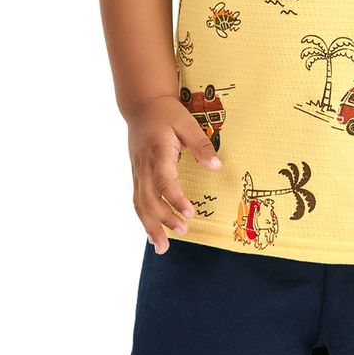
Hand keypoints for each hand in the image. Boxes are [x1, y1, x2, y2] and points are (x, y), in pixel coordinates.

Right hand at [127, 94, 221, 252]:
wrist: (142, 106)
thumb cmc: (167, 113)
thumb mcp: (187, 123)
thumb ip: (201, 145)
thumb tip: (216, 166)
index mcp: (158, 151)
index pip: (164, 180)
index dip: (175, 198)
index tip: (190, 212)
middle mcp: (144, 165)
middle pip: (148, 198)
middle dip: (163, 218)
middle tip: (183, 231)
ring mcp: (138, 172)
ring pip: (140, 204)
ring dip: (150, 226)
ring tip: (162, 247)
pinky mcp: (137, 176)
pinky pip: (138, 201)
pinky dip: (144, 220)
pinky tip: (152, 236)